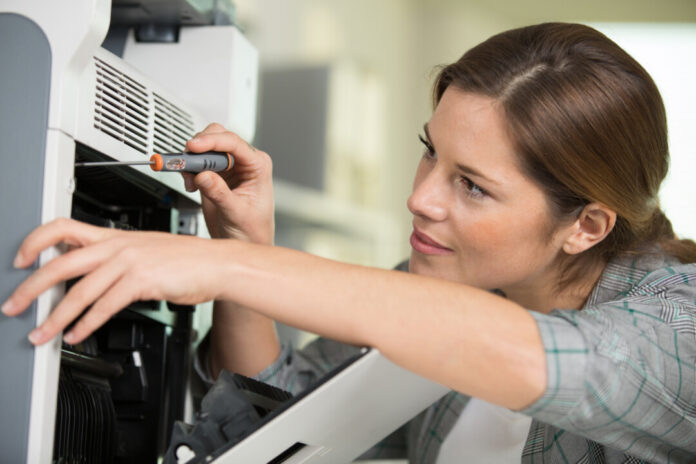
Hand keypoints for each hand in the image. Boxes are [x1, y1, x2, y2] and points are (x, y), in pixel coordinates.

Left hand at [2, 218, 231, 344]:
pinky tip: (77, 334)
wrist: (219, 263)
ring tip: (41, 334)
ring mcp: (130, 262)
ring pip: (79, 290)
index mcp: (116, 236)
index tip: (19, 260)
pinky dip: (86, 324)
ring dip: (55, 316)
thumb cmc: (189, 260)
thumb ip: (117, 260)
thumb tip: (91, 278)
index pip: (63, 227)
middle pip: (60, 262)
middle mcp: (118, 245)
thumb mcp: (147, 251)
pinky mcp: (143, 280)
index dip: (35, 242)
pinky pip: (105, 306)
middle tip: (15, 306)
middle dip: (30, 288)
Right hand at [182, 123, 273, 243]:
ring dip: (191, 160)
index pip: (234, 143)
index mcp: (257, 166)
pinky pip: (196, 161)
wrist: (244, 243)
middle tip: (186, 164)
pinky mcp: (213, 174)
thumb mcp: (237, 214)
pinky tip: (191, 184)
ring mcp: (228, 167)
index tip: (193, 147)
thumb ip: (220, 194)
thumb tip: (203, 175)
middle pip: (217, 136)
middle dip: (199, 147)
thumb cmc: (252, 230)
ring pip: (204, 147)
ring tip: (190, 181)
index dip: (212, 142)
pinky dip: (188, 169)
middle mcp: (243, 162)